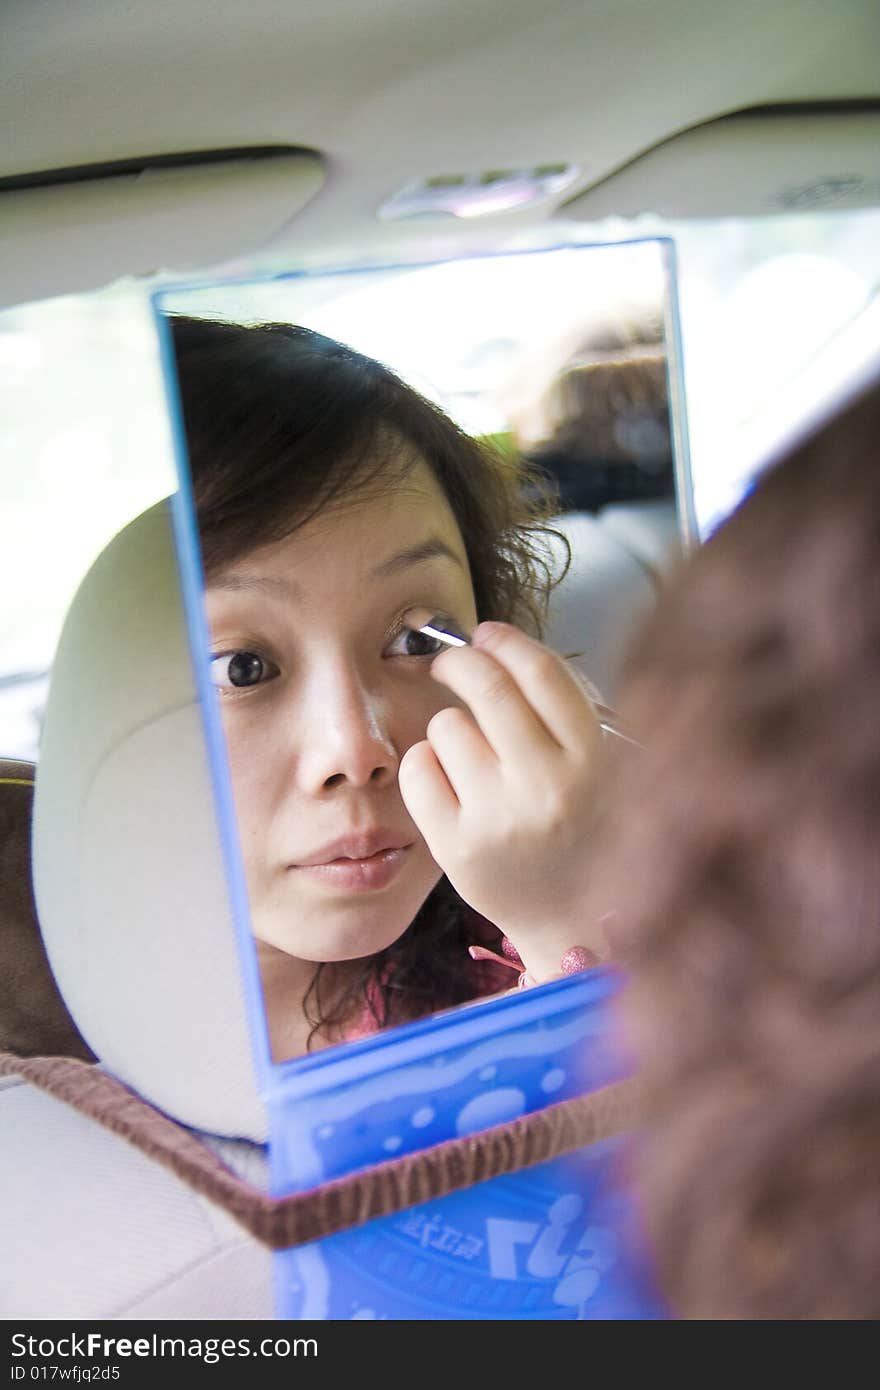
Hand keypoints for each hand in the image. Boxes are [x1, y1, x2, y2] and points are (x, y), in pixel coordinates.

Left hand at [398, 621, 603, 982]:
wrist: (573, 922)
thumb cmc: (580, 830)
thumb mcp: (598, 767)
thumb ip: (562, 710)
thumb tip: (498, 644)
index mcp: (592, 759)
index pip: (541, 672)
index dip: (506, 640)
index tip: (487, 634)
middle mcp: (548, 785)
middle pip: (486, 684)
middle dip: (459, 662)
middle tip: (450, 664)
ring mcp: (499, 818)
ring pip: (446, 725)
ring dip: (448, 726)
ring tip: (469, 756)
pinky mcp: (456, 847)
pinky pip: (418, 768)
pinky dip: (424, 763)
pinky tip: (446, 780)